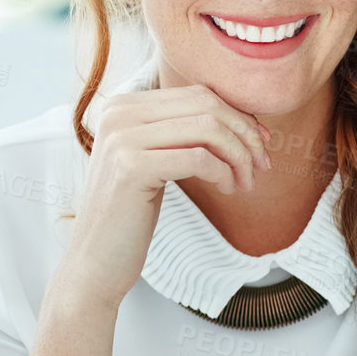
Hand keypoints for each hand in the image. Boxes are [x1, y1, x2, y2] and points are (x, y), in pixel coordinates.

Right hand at [58, 84, 271, 308]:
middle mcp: (118, 112)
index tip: (260, 143)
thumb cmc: (130, 213)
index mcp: (123, 105)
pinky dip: (224, 172)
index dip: (237, 116)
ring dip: (239, 156)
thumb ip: (182, 132)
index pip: (198, 94)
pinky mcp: (131, 167)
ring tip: (245, 182)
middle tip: (262, 165)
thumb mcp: (155, 160)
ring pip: (208, 129)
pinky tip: (227, 189)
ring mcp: (122, 138)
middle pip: (206, 105)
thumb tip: (246, 120)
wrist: (94, 260)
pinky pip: (200, 158)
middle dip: (245, 134)